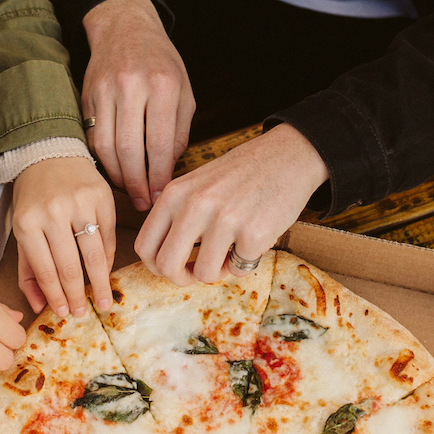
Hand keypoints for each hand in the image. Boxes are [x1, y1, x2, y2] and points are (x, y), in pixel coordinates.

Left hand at [12, 155, 117, 316]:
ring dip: (99, 283)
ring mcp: (80, 203)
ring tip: (103, 301)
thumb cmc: (33, 198)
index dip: (56, 296)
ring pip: (93, 254)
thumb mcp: (21, 231)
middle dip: (78, 295)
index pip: (45, 269)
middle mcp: (53, 212)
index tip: (64, 312)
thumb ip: (27, 270)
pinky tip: (105, 273)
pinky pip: (107, 236)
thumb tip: (39, 305)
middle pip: (70, 266)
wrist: (48, 154)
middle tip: (84, 313)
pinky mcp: (101, 196)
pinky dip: (108, 258)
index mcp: (27, 223)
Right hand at [81, 0, 194, 211]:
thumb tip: (167, 170)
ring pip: (107, 147)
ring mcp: (105, 91)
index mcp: (162, 85)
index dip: (159, 176)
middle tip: (144, 203)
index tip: (161, 195)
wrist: (125, 29)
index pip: (159, 144)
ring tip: (130, 191)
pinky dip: (104, 159)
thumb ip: (179, 131)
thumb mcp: (183, 91)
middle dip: (137, 184)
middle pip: (129, 150)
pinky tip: (115, 170)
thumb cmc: (161, 63)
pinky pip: (94, 137)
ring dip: (118, 176)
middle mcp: (131, 86)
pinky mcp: (87, 96)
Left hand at [135, 124, 328, 284]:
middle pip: (167, 267)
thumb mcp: (197, 184)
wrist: (289, 155)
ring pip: (205, 274)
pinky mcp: (253, 234)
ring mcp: (224, 220)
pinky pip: (240, 270)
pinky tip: (255, 238)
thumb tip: (160, 258)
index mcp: (175, 194)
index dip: (156, 266)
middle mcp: (194, 206)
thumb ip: (176, 215)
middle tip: (198, 272)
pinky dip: (247, 262)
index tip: (173, 266)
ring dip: (220, 270)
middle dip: (182, 278)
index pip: (144, 246)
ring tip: (232, 250)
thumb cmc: (242, 174)